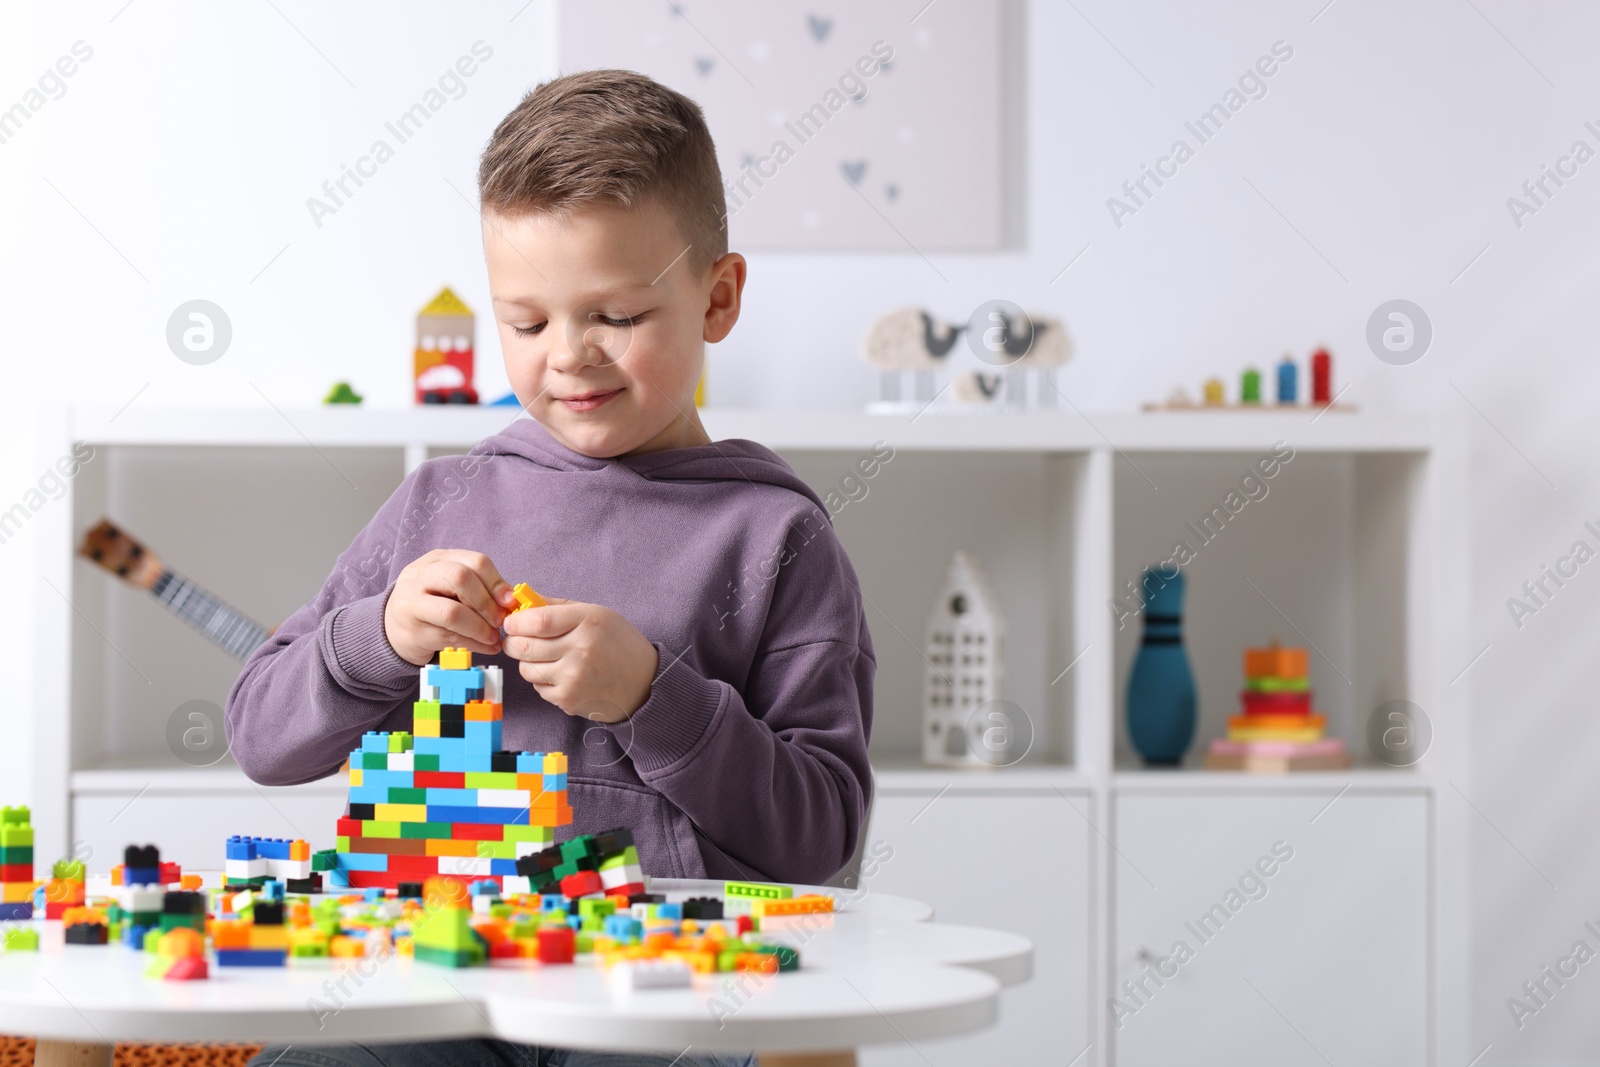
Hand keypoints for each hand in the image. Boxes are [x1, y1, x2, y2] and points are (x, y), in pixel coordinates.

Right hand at [383, 549, 519, 665]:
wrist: (392, 627)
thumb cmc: (432, 603)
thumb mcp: (450, 586)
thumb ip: (478, 586)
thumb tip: (510, 598)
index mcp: (436, 559)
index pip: (474, 561)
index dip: (496, 582)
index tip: (510, 601)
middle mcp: (420, 576)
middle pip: (460, 578)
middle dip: (486, 601)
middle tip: (500, 620)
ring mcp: (412, 604)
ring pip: (452, 612)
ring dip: (481, 628)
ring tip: (494, 637)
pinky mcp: (412, 632)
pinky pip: (448, 637)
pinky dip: (473, 644)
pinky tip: (486, 647)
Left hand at [501, 598, 659, 722]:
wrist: (645, 683)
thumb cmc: (618, 643)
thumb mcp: (596, 614)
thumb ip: (557, 607)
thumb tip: (520, 603)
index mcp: (589, 622)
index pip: (537, 621)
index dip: (516, 622)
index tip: (512, 622)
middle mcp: (581, 650)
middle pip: (524, 646)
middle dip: (513, 642)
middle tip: (517, 639)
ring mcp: (574, 678)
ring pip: (526, 669)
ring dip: (529, 662)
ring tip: (547, 657)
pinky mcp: (569, 700)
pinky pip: (538, 687)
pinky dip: (543, 680)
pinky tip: (562, 674)